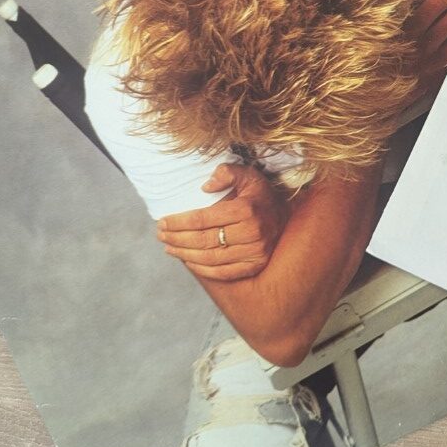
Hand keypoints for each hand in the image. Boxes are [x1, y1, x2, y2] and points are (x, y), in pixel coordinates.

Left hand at [156, 163, 290, 281]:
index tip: (162, 221)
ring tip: (169, 248)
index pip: (202, 219)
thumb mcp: (248, 175)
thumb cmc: (260, 195)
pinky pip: (223, 273)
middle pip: (203, 240)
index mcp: (246, 209)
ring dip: (184, 255)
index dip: (178, 222)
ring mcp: (255, 252)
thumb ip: (227, 173)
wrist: (286, 215)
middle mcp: (252, 232)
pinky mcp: (255, 265)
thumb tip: (205, 187)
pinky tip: (188, 261)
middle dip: (177, 238)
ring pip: (210, 258)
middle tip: (161, 235)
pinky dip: (202, 270)